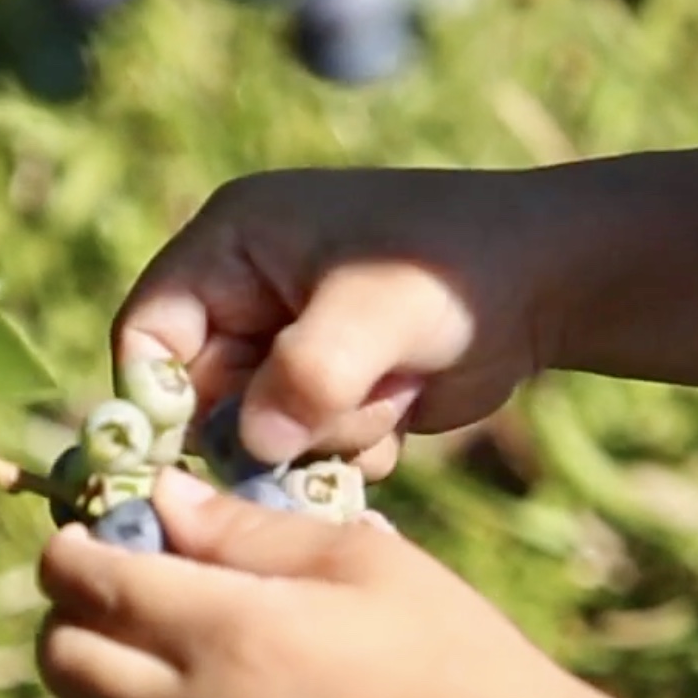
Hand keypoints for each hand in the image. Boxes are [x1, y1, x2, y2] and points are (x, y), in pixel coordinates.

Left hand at [35, 470, 586, 697]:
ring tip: (148, 635)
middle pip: (60, 660)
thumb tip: (162, 500)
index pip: (87, 585)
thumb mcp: (359, 560)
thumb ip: (246, 530)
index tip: (95, 523)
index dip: (69, 546)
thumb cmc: (449, 653)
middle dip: (67, 609)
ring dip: (88, 674)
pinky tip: (189, 697)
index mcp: (224, 633)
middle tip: (118, 574)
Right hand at [114, 167, 545, 478]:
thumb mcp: (375, 313)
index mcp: (231, 244)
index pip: (146, 332)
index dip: (154, 397)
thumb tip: (253, 444)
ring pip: (257, 433)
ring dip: (320, 435)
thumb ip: (305, 376)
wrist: (551, 280)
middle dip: (260, 426)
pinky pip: (305, 449)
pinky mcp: (328, 390)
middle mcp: (246, 293)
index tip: (189, 453)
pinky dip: (351, 445)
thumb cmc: (454, 270)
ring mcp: (287, 345)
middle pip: (199, 396)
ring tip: (390, 393)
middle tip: (322, 429)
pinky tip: (406, 406)